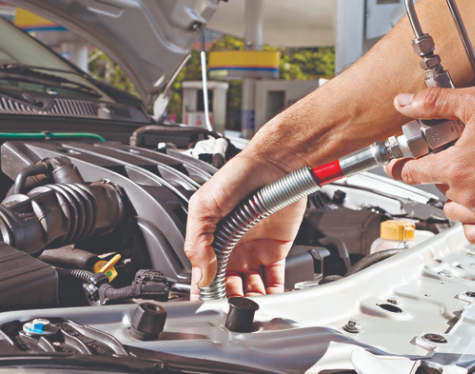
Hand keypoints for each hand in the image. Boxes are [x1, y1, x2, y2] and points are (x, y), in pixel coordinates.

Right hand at [184, 151, 306, 299]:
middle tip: (229, 310)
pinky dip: (272, 293)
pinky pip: (274, 279)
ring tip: (249, 309)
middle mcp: (231, 247)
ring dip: (249, 301)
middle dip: (227, 301)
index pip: (203, 275)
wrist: (275, 164)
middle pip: (227, 286)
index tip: (206, 306)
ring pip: (250, 287)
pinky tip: (269, 300)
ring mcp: (254, 250)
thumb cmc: (239, 175)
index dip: (203, 292)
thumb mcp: (205, 203)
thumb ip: (197, 240)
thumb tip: (201, 272)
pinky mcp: (276, 250)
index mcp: (210, 238)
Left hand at [386, 87, 474, 243]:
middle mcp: (470, 195)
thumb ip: (436, 102)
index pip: (412, 172)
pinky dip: (474, 220)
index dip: (401, 164)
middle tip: (460, 152)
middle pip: (436, 188)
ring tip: (474, 174)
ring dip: (456, 195)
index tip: (398, 164)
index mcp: (457, 168)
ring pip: (455, 211)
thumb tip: (405, 102)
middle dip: (442, 170)